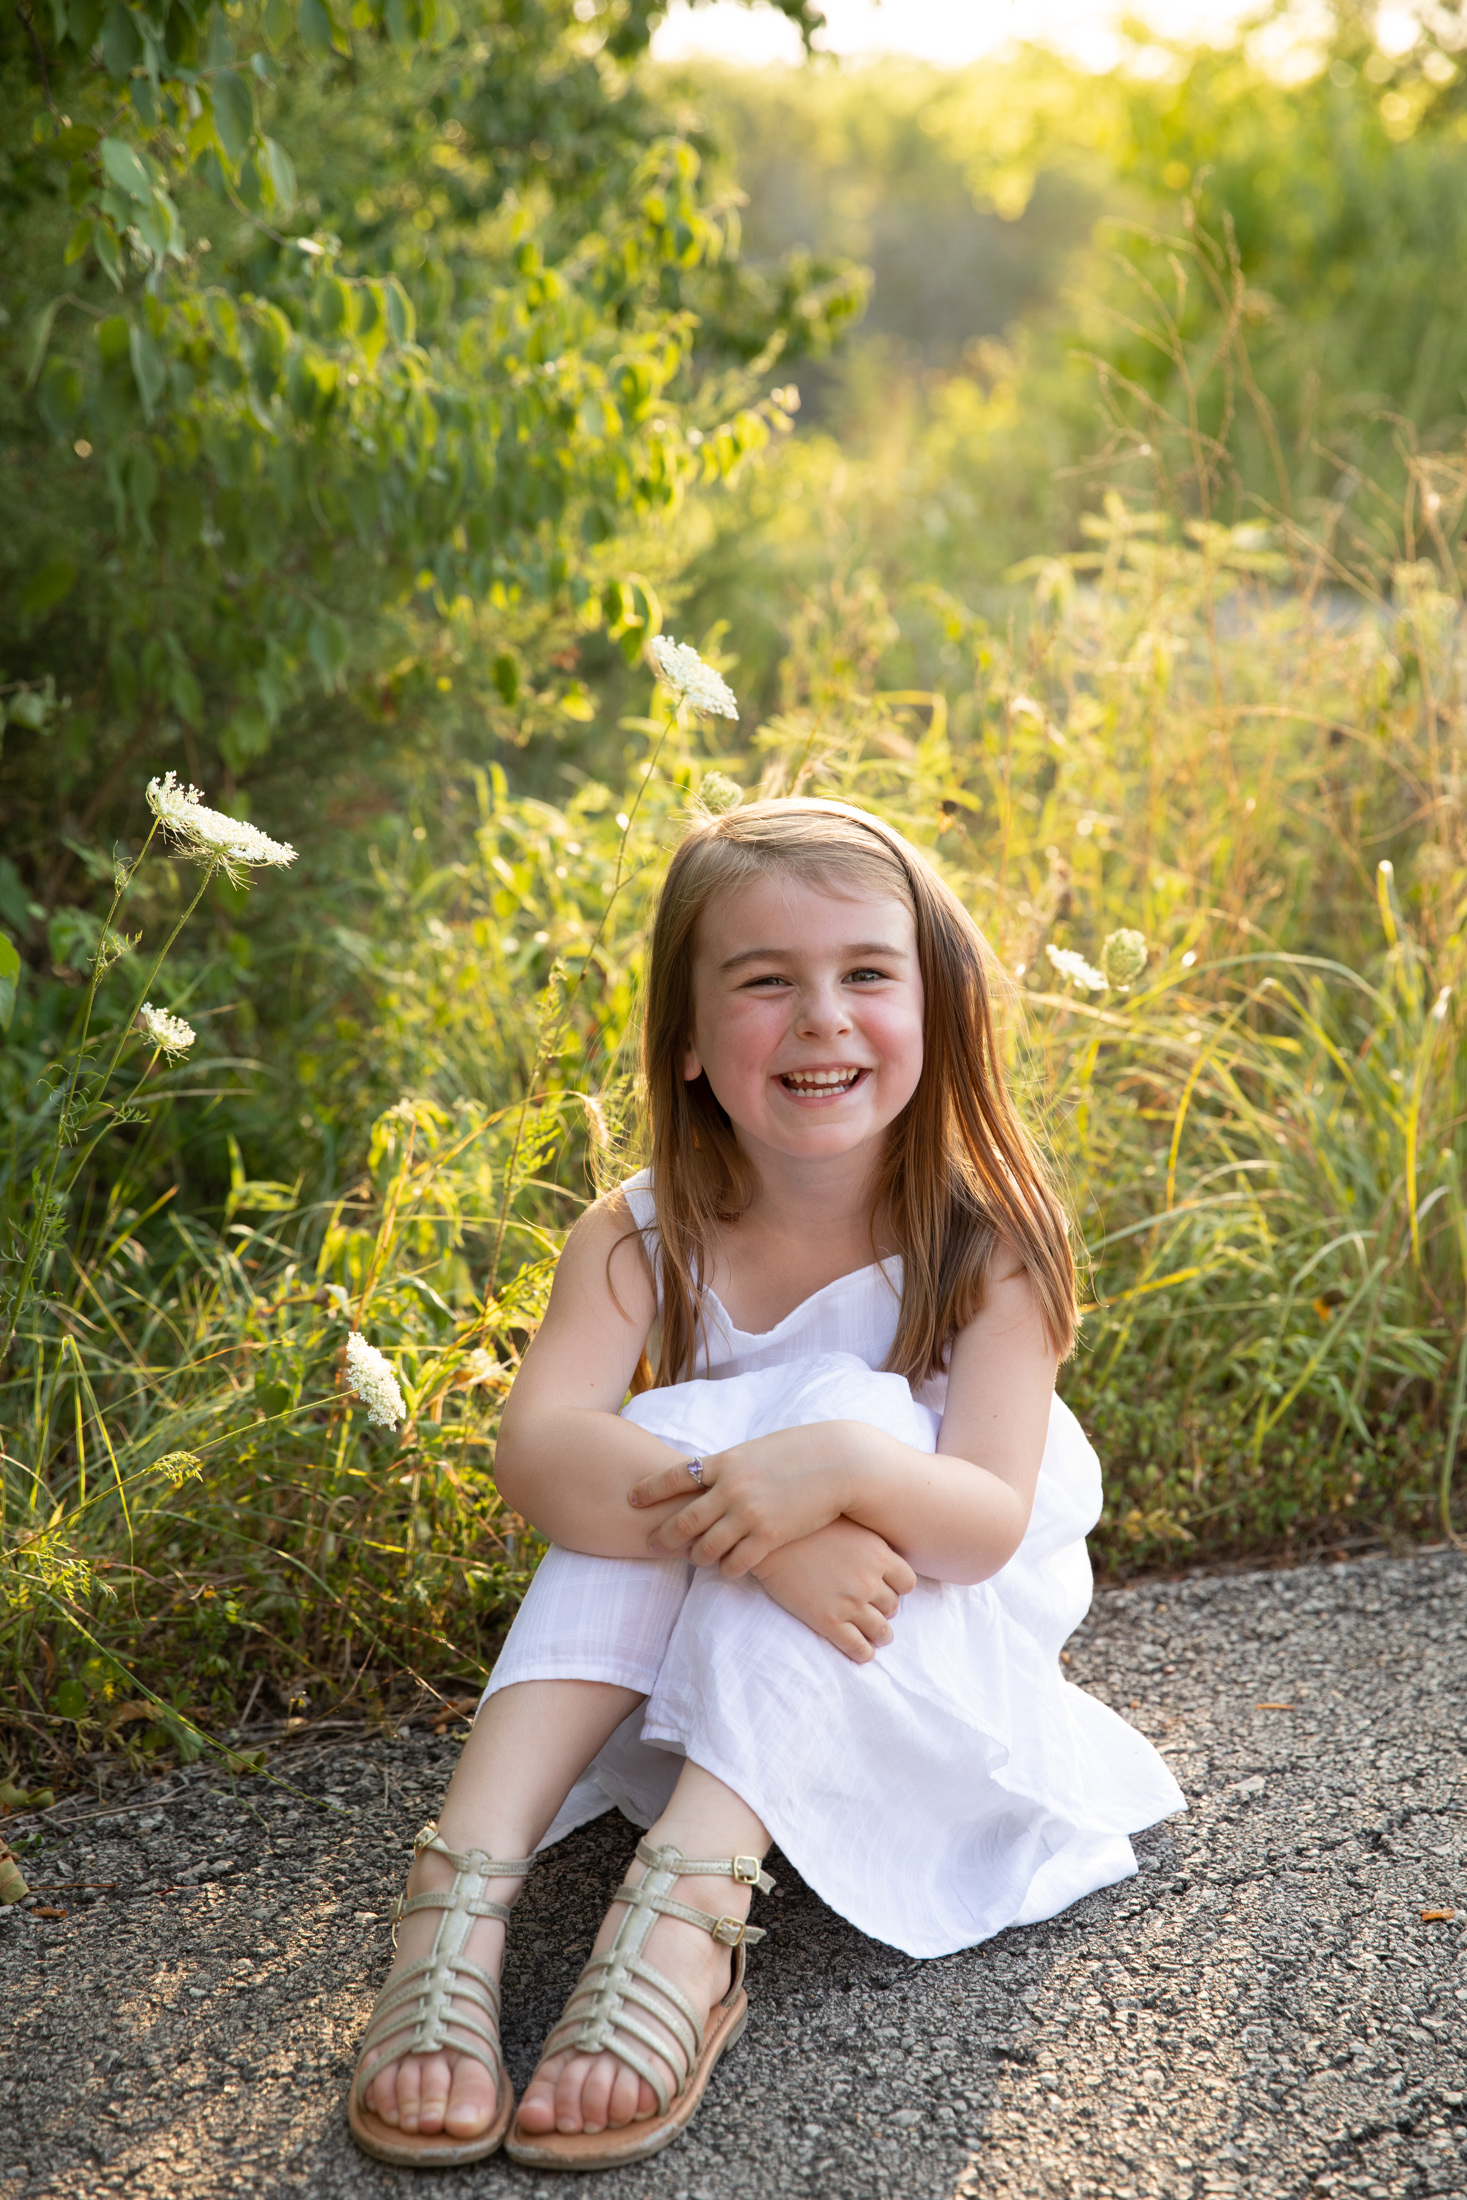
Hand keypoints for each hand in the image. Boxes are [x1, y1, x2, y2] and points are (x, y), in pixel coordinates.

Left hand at [627, 1427, 851, 1574]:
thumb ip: (731, 1465)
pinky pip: (735, 1563)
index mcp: (725, 1462)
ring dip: (696, 1557)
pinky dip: (727, 1568)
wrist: (840, 1462)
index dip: (648, 1489)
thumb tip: (709, 1472)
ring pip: (705, 1548)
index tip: (630, 1497)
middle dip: (661, 1535)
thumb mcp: (757, 1450)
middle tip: (650, 1543)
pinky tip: (728, 1568)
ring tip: (695, 1559)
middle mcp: (730, 1489)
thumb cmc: (801, 1452)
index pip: (674, 1476)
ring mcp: (748, 1515)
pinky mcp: (769, 1536)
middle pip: (682, 1520)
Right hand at [752, 1520, 916, 1663]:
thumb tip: (886, 1559)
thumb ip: (871, 1544)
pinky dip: (864, 1653)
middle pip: (893, 1607)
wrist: (770, 1542)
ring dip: (880, 1636)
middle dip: (884, 1610)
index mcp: (878, 1555)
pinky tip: (861, 1650)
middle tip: (873, 1610)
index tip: (888, 1590)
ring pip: (881, 1631)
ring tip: (874, 1636)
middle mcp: (869, 1581)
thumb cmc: (808, 1529)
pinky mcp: (828, 1622)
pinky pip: (858, 1648)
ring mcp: (850, 1603)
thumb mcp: (848, 1527)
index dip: (898, 1589)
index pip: (907, 1583)